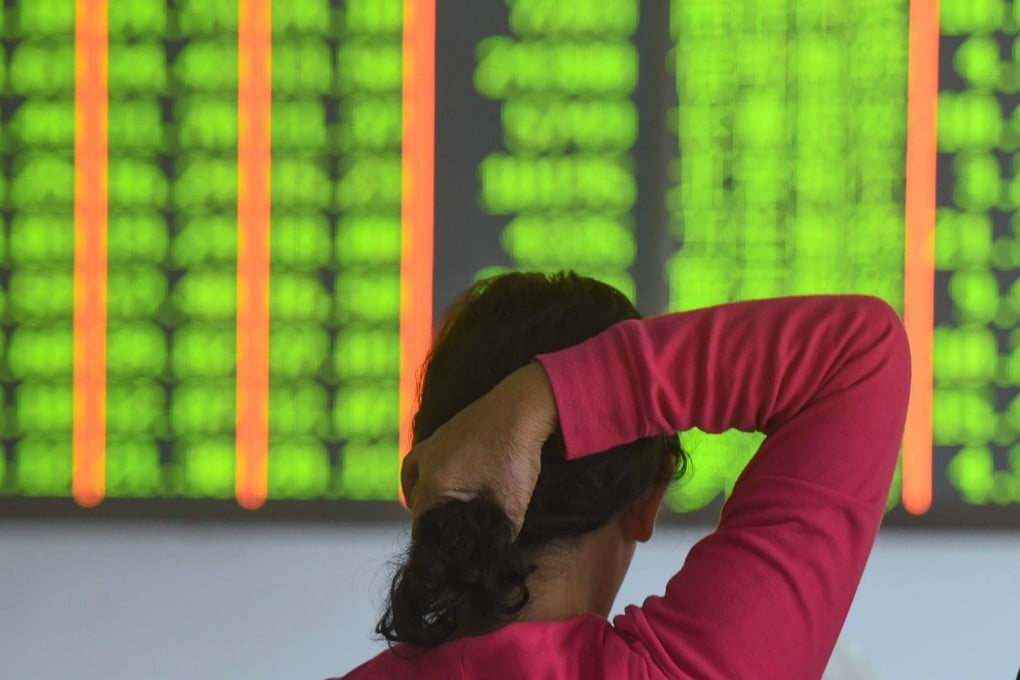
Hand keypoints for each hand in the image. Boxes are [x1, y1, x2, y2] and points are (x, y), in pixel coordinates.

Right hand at [401, 363, 558, 535]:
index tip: (443, 552)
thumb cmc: (515, 453)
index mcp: (436, 483)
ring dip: (420, 496)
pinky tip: (437, 477)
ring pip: (414, 477)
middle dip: (428, 520)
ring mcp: (433, 443)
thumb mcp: (512, 503)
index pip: (421, 523)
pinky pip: (422, 457)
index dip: (430, 542)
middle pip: (417, 502)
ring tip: (433, 510)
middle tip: (446, 535)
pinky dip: (423, 471)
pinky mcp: (444, 431)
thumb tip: (499, 550)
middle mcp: (427, 462)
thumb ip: (502, 532)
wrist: (522, 407)